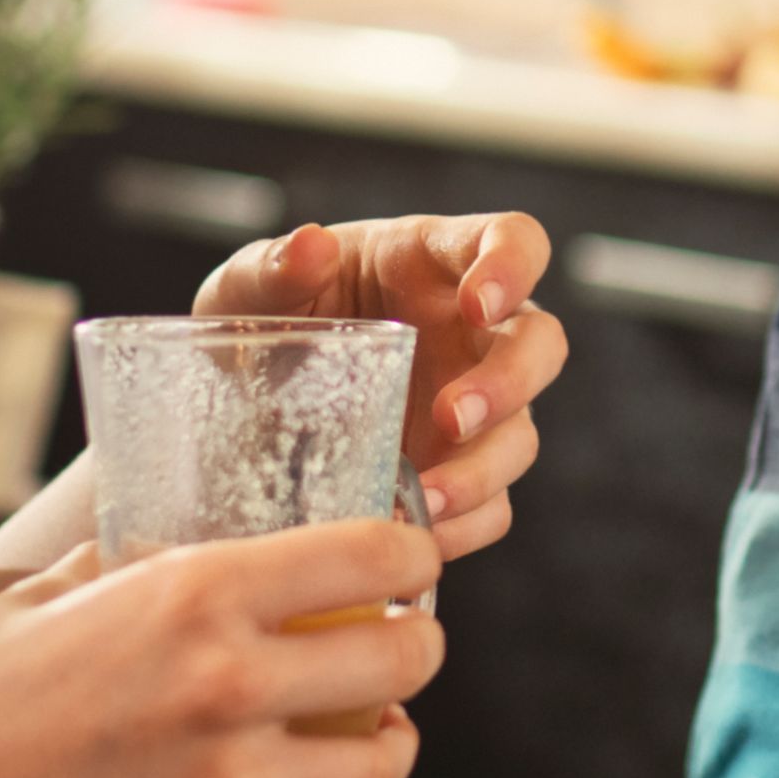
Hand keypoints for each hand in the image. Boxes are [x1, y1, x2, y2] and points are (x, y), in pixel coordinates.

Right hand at [0, 514, 440, 777]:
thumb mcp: (39, 596)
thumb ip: (119, 566)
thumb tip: (162, 536)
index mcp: (192, 592)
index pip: (371, 556)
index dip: (411, 557)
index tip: (406, 567)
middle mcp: (223, 681)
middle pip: (404, 660)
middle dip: (413, 650)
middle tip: (393, 649)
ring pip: (379, 769)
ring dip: (384, 750)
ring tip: (364, 737)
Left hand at [199, 210, 561, 555]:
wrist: (236, 412)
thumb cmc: (260, 324)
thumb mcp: (246, 289)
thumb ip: (272, 267)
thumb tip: (309, 246)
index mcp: (433, 264)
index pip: (514, 240)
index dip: (515, 266)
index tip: (480, 304)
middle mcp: (470, 333)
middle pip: (543, 344)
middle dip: (511, 382)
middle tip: (451, 416)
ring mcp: (475, 405)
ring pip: (522, 434)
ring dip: (484, 470)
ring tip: (425, 501)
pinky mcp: (459, 471)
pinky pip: (492, 505)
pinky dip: (465, 525)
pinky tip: (419, 537)